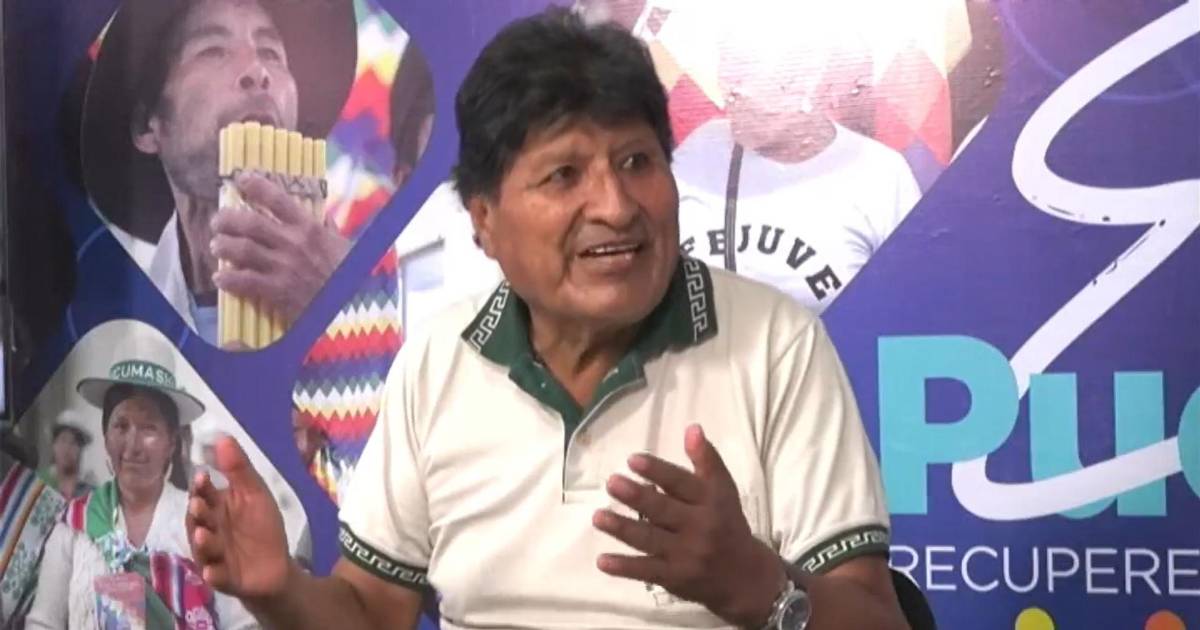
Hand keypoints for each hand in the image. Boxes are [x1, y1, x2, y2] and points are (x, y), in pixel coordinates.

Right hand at [187, 435, 292, 601]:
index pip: (203, 494)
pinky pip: (215, 576)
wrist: (275, 567)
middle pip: (199, 519)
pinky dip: (213, 574)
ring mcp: (213, 555)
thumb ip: (239, 469)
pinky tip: (212, 571)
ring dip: (202, 542)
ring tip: (202, 534)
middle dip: (198, 512)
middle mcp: (209, 530)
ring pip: (203, 548)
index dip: (201, 487)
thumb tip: (223, 437)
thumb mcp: (254, 494)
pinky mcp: (222, 578)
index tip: (203, 477)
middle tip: (199, 505)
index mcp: (217, 508)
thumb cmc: (262, 527)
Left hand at [211, 172, 350, 320]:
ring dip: (223, 246)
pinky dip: (227, 278)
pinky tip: (220, 277)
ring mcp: (283, 267)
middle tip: (218, 221)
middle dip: (228, 219)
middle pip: (250, 223)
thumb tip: (321, 214)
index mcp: (310, 229)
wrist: (352, 309)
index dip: (257, 186)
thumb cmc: (350, 277)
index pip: (278, 200)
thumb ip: (329, 230)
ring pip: (241, 250)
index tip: (242, 178)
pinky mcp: (276, 291)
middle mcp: (294, 244)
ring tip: (216, 245)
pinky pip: (243, 281)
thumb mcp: (345, 247)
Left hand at [593, 424, 787, 626]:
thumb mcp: (724, 490)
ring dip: (622, 528)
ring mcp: (686, 555)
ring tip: (598, 517)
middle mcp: (700, 528)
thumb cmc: (727, 524)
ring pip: (650, 539)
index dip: (658, 471)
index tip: (633, 460)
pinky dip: (624, 567)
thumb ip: (707, 459)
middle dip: (637, 497)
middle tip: (612, 483)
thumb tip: (692, 428)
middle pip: (664, 510)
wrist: (744, 577)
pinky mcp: (674, 578)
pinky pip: (647, 571)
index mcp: (711, 502)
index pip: (682, 483)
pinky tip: (602, 561)